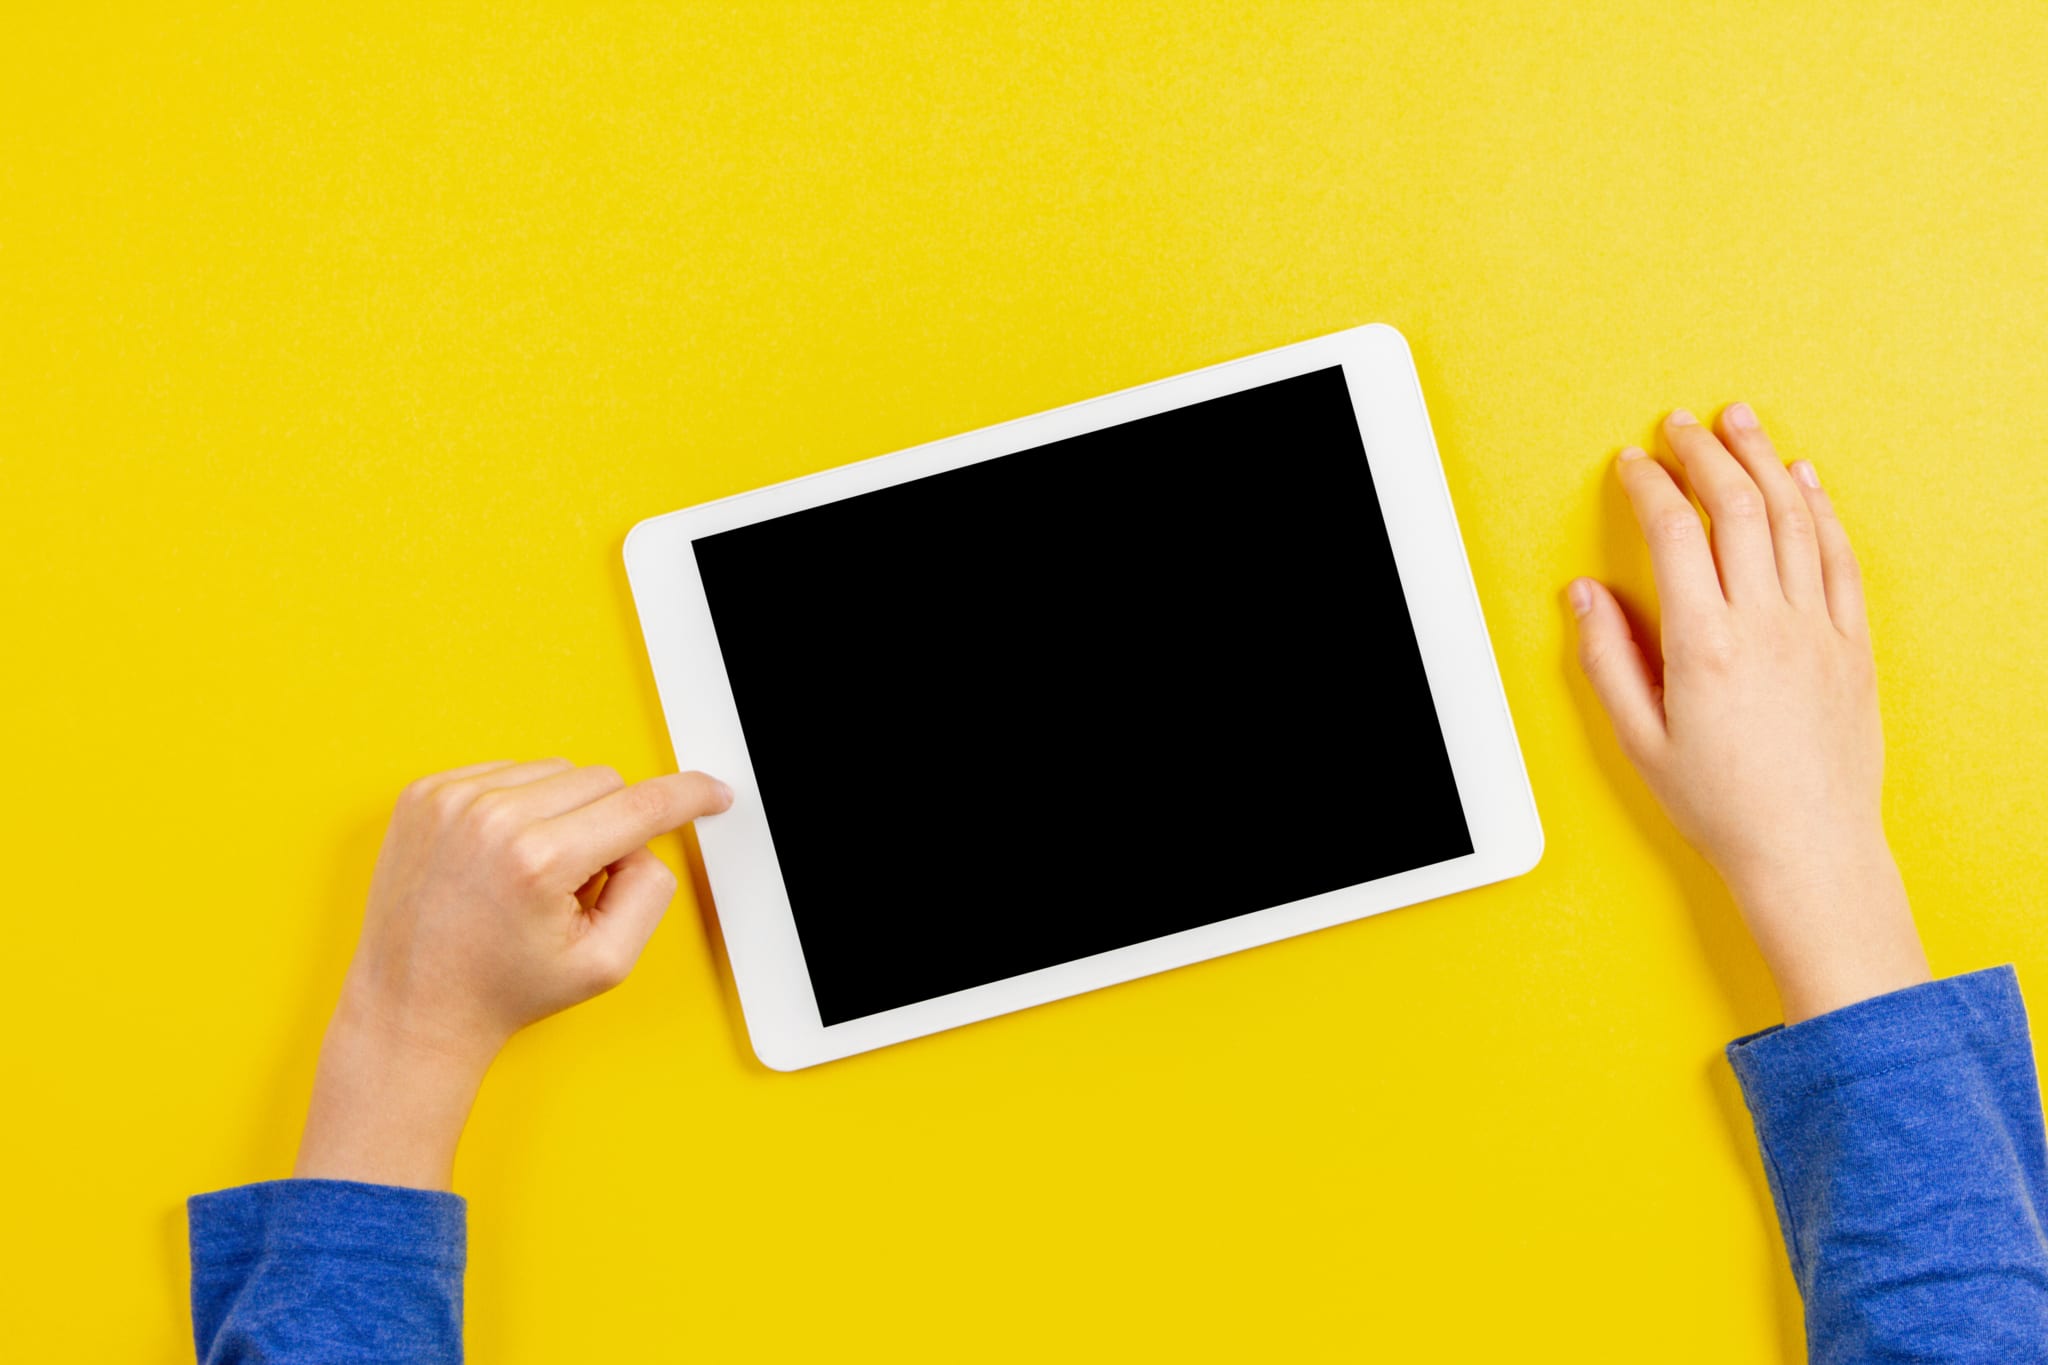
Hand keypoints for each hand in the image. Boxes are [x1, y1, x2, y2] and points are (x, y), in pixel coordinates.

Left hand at [294, 760, 733, 1188]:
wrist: (413, 1006)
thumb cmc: (502, 990)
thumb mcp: (606, 963)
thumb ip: (650, 891)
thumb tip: (645, 840)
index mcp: (538, 859)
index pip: (640, 805)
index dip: (688, 797)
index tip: (712, 792)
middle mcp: (490, 817)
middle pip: (602, 780)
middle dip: (608, 826)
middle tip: (577, 885)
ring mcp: (450, 799)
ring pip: (555, 772)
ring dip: (562, 813)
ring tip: (530, 873)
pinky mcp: (424, 794)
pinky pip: (505, 772)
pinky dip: (517, 806)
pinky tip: (499, 856)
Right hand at [1570, 404, 1928, 1024]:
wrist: (1809, 849)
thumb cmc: (1721, 805)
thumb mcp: (1638, 739)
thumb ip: (1606, 659)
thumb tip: (1583, 595)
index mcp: (1704, 645)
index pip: (1674, 534)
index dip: (1650, 486)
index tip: (1632, 464)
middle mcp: (1765, 624)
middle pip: (1737, 506)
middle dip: (1705, 452)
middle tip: (1681, 423)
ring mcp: (1817, 628)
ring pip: (1792, 518)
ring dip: (1764, 460)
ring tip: (1741, 423)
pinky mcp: (1852, 643)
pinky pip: (1839, 556)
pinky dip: (1821, 508)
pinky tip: (1804, 480)